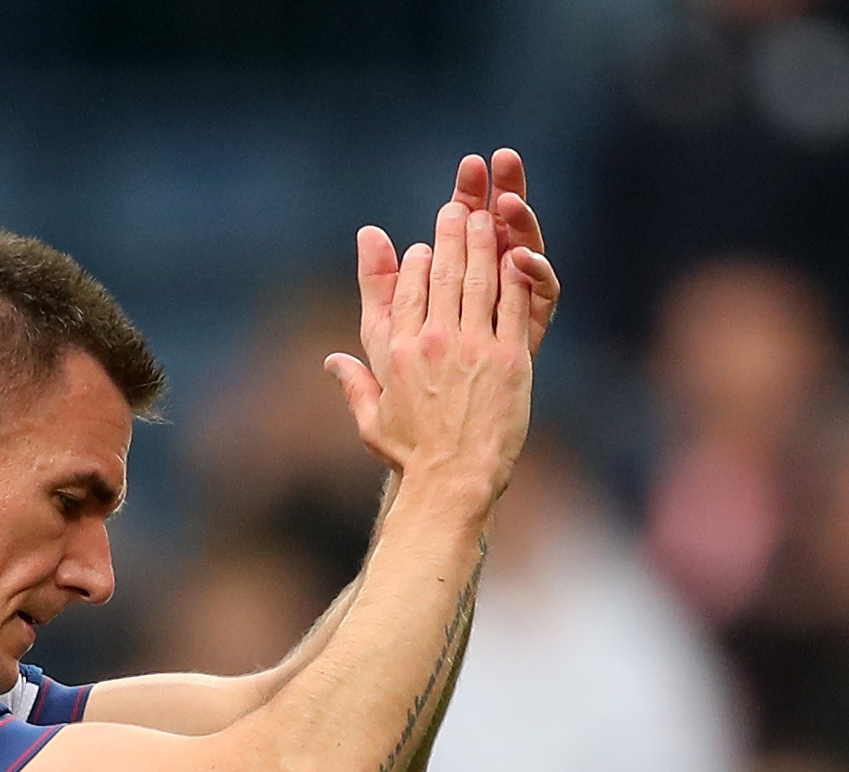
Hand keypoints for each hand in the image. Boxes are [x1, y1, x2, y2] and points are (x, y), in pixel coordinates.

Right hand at [325, 153, 554, 509]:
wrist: (453, 483)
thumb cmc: (412, 457)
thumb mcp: (372, 419)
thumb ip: (354, 382)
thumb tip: (331, 361)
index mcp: (397, 352)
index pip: (404, 290)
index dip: (413, 263)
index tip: (421, 250)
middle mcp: (431, 342)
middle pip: (440, 273)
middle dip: (448, 235)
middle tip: (454, 211)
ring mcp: (472, 348)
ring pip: (477, 280)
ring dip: (482, 243)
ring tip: (485, 217)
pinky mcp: (508, 359)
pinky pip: (511, 305)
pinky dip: (515, 276)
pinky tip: (517, 253)